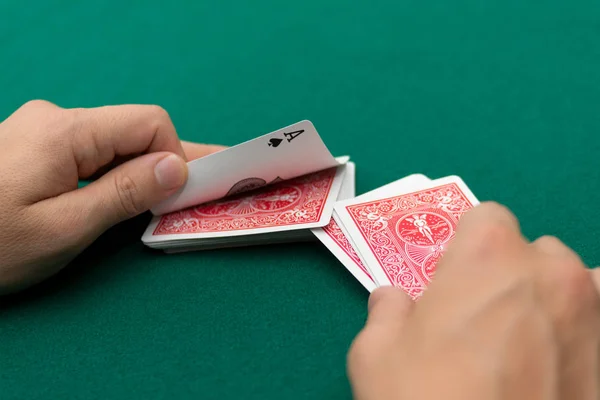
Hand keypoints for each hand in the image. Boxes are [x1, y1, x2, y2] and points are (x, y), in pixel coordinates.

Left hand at [0, 100, 223, 294]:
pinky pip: (89, 153)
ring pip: (111, 143)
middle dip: (163, 164)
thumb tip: (175, 167)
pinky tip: (123, 194)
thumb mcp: (64, 229)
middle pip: (131, 130)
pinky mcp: (32, 147)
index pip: (149, 122)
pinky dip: (113, 175)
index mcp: (65, 131)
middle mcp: (54, 119)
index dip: (175, 155)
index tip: (179, 196)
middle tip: (196, 192)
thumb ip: (123, 194)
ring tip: (162, 200)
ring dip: (137, 172)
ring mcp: (40, 131)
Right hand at [348, 202, 599, 399]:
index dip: (467, 246)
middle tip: (484, 320)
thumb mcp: (374, 353)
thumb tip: (391, 299)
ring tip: (532, 337)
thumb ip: (385, 312)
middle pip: (535, 250)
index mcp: (487, 254)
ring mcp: (591, 314)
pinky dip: (587, 331)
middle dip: (510, 274)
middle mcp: (549, 271)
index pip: (487, 217)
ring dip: (557, 298)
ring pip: (580, 281)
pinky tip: (566, 358)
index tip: (455, 280)